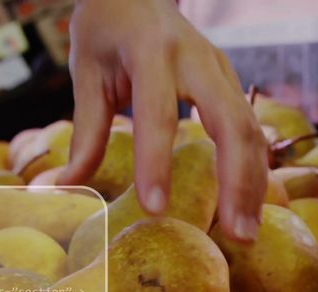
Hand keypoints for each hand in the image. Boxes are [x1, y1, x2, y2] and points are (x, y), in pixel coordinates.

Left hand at [56, 0, 268, 240]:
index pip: (158, 114)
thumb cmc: (106, 30)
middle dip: (236, 182)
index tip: (155, 210)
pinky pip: (250, 127)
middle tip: (234, 235)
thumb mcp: (87, 73)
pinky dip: (253, 168)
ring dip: (253, 183)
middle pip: (230, 123)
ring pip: (250, 128)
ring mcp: (221, 68)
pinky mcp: (230, 81)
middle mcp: (197, 58)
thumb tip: (63, 187)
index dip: (157, 164)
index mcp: (152, 51)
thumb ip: (84, 132)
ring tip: (244, 233)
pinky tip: (249, 205)